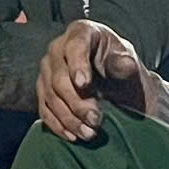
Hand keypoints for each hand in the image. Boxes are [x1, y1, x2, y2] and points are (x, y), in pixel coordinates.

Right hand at [37, 20, 149, 140]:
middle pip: (60, 78)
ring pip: (51, 97)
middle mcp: (57, 49)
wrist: (109, 76)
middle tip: (96, 120)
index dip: (78, 65)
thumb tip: (126, 64)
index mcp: (80, 33)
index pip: (75, 47)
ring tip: (89, 133)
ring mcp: (47, 71)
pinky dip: (58, 125)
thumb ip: (124, 61)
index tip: (85, 85)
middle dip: (77, 103)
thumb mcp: (126, 59)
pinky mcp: (43, 91)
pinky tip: (73, 135)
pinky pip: (44, 110)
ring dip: (69, 119)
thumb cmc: (118, 63)